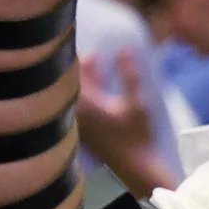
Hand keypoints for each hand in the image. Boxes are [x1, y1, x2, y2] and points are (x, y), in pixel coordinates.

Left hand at [76, 49, 170, 193]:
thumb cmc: (136, 136)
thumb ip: (129, 73)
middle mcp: (73, 111)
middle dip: (82, 65)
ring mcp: (75, 122)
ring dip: (84, 78)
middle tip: (93, 50)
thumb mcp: (137, 102)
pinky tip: (100, 87)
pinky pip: (77, 103)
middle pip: (71, 80)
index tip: (82, 40)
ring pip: (74, 92)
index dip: (79, 54)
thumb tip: (123, 47)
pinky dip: (85, 91)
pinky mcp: (80, 129)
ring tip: (97, 63)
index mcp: (83, 102)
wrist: (133, 169)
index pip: (73, 70)